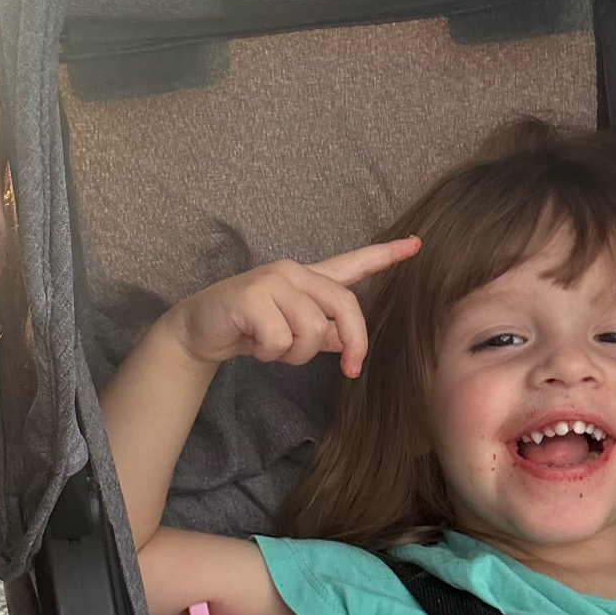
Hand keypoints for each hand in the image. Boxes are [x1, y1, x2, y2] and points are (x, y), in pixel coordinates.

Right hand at [168, 238, 420, 377]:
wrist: (199, 330)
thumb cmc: (249, 329)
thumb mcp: (293, 332)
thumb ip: (324, 332)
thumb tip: (349, 341)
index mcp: (308, 279)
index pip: (353, 263)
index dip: (385, 255)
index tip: (416, 244)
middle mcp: (294, 273)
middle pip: (344, 305)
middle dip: (354, 342)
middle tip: (350, 370)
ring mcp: (273, 281)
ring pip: (312, 329)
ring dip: (294, 354)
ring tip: (270, 347)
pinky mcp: (251, 297)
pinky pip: (281, 339)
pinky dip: (270, 353)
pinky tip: (252, 343)